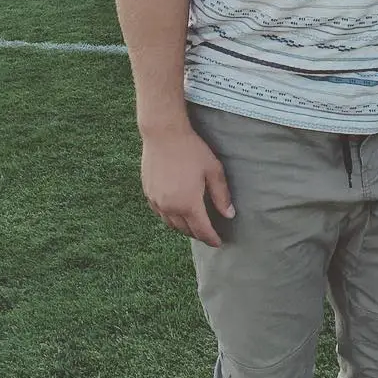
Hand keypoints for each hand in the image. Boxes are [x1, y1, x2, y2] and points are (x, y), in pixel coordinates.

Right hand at [141, 124, 234, 247]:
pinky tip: (178, 212)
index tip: (219, 243)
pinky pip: (160, 214)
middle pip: (185, 230)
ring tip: (194, 225)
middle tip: (208, 234)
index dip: (211, 239)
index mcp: (188, 203)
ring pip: (171, 224)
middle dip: (198, 234)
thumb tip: (229, 215)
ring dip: (184, 228)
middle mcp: (170, 207)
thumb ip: (221, 195)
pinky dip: (171, 218)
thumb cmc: (192, 150)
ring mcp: (156, 201)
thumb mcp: (213, 170)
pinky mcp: (148, 194)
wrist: (163, 134)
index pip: (201, 230)